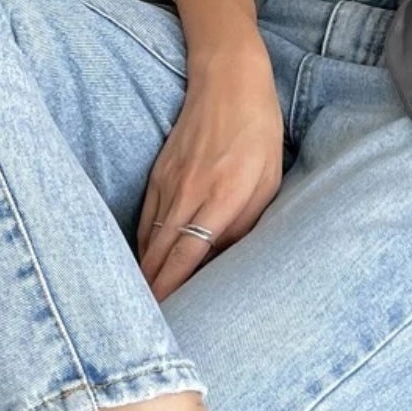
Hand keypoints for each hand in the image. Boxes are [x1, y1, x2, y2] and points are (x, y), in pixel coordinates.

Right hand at [136, 37, 283, 301]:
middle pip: (159, 257)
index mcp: (223, 198)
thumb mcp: (269, 179)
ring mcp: (168, 183)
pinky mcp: (158, 174)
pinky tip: (145, 265)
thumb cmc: (259, 131)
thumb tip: (225, 261)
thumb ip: (248, 222)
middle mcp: (189, 194)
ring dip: (143, 274)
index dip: (171, 294)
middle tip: (145, 331)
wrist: (229, 80)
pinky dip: (144, 246)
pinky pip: (146, 220)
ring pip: (148, 241)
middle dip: (150, 296)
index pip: (187, 259)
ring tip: (141, 308)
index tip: (164, 324)